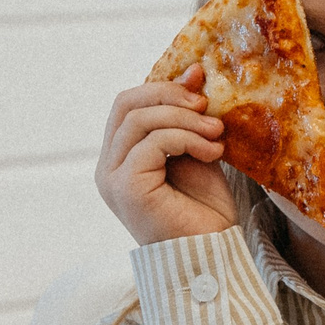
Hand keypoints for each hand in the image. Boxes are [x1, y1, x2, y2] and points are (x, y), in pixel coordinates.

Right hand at [95, 65, 236, 246]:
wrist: (212, 254)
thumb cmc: (203, 211)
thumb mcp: (198, 150)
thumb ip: (189, 116)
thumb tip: (194, 70)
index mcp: (120, 157)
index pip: (128, 103)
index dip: (163, 87)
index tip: (201, 85)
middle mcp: (108, 167)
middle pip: (126, 104)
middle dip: (170, 96)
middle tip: (207, 107)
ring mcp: (112, 178)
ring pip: (140, 120)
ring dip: (185, 119)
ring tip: (217, 134)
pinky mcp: (125, 188)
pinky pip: (152, 142)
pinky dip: (186, 138)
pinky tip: (211, 153)